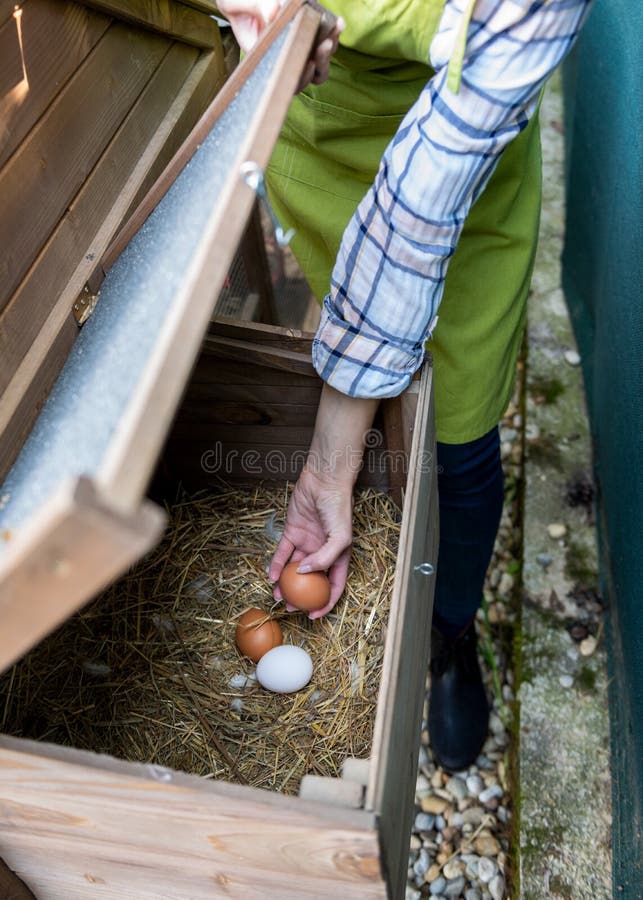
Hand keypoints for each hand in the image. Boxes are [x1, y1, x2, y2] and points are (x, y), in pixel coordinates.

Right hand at [216, 0, 343, 89]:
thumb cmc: (236, 1)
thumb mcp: (236, 2)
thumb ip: (254, 6)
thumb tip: (275, 13)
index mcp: (266, 58)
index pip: (286, 78)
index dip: (300, 76)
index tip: (309, 62)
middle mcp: (284, 57)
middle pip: (308, 76)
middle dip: (320, 64)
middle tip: (325, 45)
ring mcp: (298, 46)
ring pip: (320, 64)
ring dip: (329, 52)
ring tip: (333, 31)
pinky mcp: (309, 33)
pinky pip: (325, 41)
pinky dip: (333, 34)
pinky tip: (337, 23)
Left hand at [268, 384, 378, 616]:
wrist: (323, 481)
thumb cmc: (338, 508)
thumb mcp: (340, 537)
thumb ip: (325, 558)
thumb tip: (305, 574)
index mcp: (339, 556)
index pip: (334, 586)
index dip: (326, 602)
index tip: (313, 615)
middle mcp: (322, 552)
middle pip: (311, 581)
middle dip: (301, 597)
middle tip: (290, 608)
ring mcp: (306, 543)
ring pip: (293, 570)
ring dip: (285, 584)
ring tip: (277, 596)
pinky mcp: (292, 533)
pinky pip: (282, 553)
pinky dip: (275, 565)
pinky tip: (270, 577)